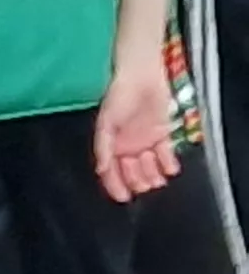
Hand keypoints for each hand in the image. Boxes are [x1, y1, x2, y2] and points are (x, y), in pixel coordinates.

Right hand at [96, 43, 182, 201]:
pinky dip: (168, 163)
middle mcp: (126, 146)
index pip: (111, 171)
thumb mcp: (106, 124)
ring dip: (153, 174)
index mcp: (110, 145)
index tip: (124, 197)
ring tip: (159, 180)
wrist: (141, 76)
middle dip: (137, 180)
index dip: (116, 185)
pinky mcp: (161, 134)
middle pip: (131, 171)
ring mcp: (144, 141)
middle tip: (145, 186)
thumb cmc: (118, 97)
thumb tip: (102, 170)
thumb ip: (103, 147)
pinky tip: (171, 170)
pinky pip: (165, 153)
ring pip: (148, 165)